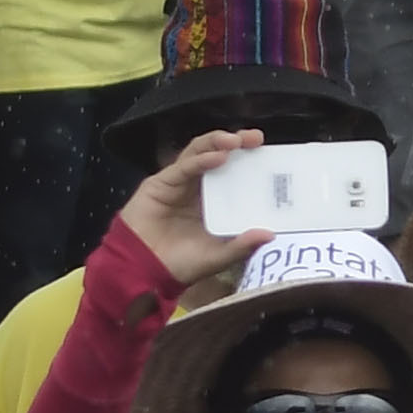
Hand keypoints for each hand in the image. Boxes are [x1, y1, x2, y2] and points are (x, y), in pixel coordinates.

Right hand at [119, 126, 269, 296]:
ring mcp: (179, 183)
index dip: (250, 161)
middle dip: (238, 143)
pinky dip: (201, 159)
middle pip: (219, 155)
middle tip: (256, 138)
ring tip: (236, 141)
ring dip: (218, 142)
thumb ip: (241, 246)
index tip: (269, 154)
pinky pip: (183, 167)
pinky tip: (217, 158)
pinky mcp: (160, 184)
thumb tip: (270, 234)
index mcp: (214, 201)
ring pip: (199, 152)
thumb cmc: (178, 266)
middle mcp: (198, 188)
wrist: (142, 274)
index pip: (235, 172)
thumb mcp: (216, 257)